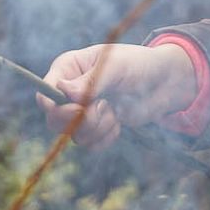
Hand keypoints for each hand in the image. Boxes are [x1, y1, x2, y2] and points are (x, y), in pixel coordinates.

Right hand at [38, 43, 199, 149]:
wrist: (164, 82)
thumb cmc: (138, 64)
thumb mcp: (115, 66)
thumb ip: (91, 81)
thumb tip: (63, 91)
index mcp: (68, 68)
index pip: (45, 93)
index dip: (57, 106)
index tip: (80, 108)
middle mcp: (70, 92)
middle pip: (54, 120)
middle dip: (80, 120)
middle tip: (103, 108)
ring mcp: (82, 112)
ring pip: (74, 135)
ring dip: (98, 127)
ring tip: (115, 111)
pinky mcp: (97, 128)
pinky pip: (90, 145)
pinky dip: (106, 137)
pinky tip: (119, 121)